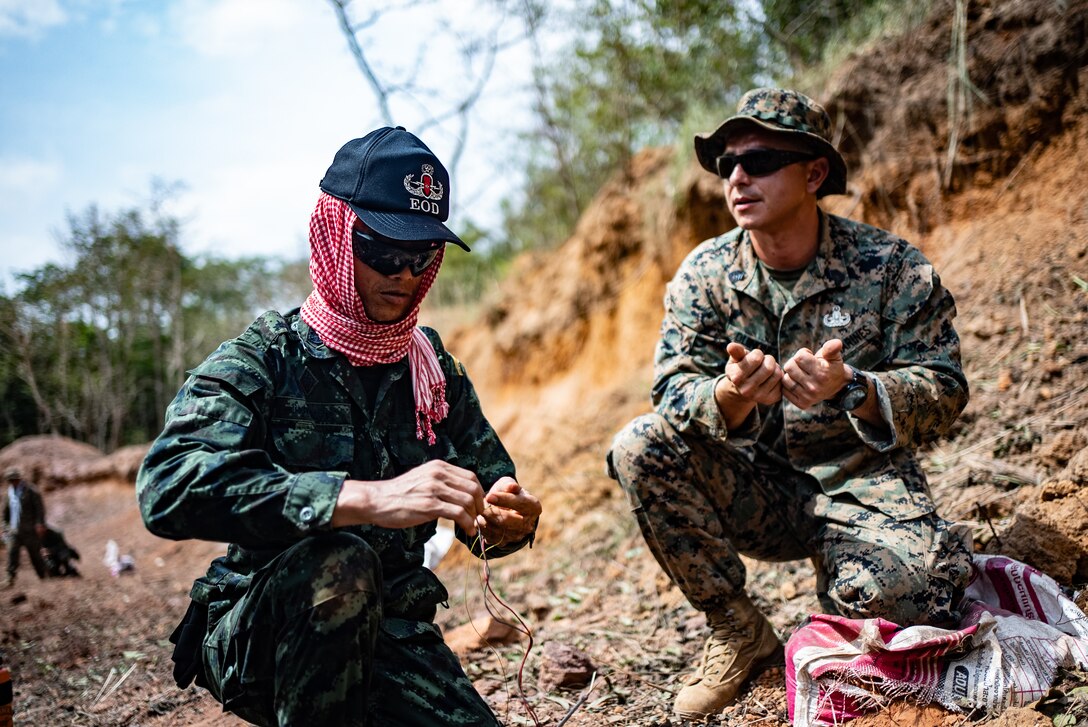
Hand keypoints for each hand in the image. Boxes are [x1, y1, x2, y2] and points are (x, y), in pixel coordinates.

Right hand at [333, 460, 486, 535]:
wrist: (377, 501)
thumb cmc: (398, 494)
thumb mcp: (422, 478)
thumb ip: (440, 481)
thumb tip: (460, 493)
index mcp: (438, 466)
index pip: (470, 476)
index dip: (479, 492)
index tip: (479, 505)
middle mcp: (438, 474)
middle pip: (473, 487)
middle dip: (480, 505)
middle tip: (479, 517)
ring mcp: (434, 489)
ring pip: (468, 501)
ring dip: (475, 516)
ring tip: (473, 527)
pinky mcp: (430, 505)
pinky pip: (458, 513)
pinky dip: (468, 523)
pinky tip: (467, 530)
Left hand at [478, 477, 540, 546]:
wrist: (506, 509)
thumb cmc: (508, 493)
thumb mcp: (509, 485)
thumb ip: (509, 485)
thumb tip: (511, 486)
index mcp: (534, 507)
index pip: (520, 503)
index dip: (504, 500)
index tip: (489, 496)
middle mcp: (529, 524)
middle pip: (508, 520)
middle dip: (492, 512)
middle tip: (480, 506)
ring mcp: (518, 536)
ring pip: (498, 530)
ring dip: (486, 520)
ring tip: (479, 511)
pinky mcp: (506, 543)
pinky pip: (491, 537)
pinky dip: (483, 528)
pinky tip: (480, 519)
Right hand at [722, 342, 783, 405]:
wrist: (743, 388)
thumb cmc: (741, 367)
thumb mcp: (736, 359)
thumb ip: (736, 351)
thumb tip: (731, 346)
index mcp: (736, 378)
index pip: (756, 358)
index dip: (757, 354)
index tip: (753, 357)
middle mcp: (746, 390)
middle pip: (769, 367)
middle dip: (768, 360)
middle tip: (763, 362)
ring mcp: (759, 397)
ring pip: (778, 374)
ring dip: (775, 368)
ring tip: (767, 370)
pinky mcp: (770, 399)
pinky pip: (783, 382)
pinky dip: (778, 378)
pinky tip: (770, 379)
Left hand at [782, 339, 848, 408]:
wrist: (838, 386)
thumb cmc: (831, 367)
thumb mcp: (834, 356)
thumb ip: (832, 348)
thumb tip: (837, 342)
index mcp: (822, 373)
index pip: (799, 357)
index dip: (803, 353)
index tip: (809, 357)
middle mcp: (814, 387)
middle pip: (789, 367)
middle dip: (794, 362)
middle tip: (803, 365)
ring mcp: (808, 397)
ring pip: (785, 379)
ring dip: (790, 374)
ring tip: (800, 373)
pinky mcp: (802, 404)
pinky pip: (784, 390)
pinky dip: (788, 385)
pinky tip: (797, 382)